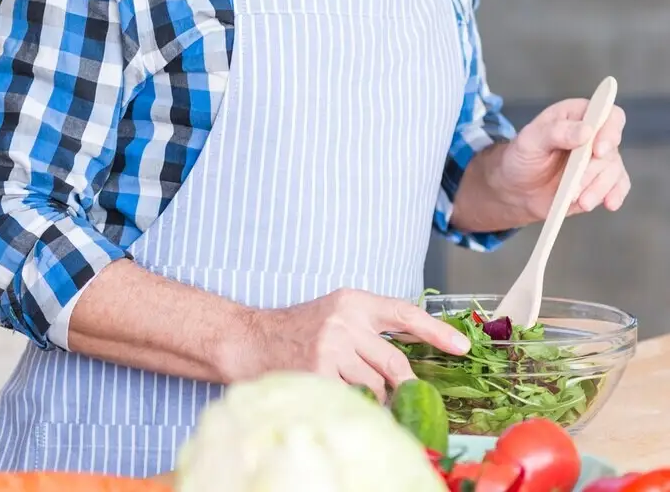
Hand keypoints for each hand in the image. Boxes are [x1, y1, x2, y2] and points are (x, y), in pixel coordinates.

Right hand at [238, 289, 471, 401]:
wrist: (247, 340)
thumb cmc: (295, 331)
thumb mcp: (335, 316)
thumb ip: (370, 330)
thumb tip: (413, 354)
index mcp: (352, 302)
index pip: (404, 313)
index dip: (437, 330)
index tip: (462, 346)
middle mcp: (344, 321)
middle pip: (395, 364)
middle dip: (404, 387)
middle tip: (405, 399)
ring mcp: (331, 348)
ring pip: (376, 387)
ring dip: (373, 399)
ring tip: (353, 393)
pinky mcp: (318, 373)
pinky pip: (354, 400)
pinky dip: (353, 406)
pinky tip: (337, 397)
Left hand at [492, 98, 629, 220]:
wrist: (517, 190)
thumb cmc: (521, 158)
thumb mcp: (529, 141)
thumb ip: (555, 132)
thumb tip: (587, 131)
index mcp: (576, 115)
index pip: (608, 115)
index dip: (609, 131)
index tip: (597, 152)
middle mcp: (594, 134)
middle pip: (611, 148)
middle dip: (593, 170)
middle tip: (575, 186)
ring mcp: (600, 158)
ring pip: (614, 170)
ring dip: (599, 188)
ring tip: (580, 201)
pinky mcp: (602, 180)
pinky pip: (619, 186)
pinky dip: (615, 195)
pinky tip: (609, 204)